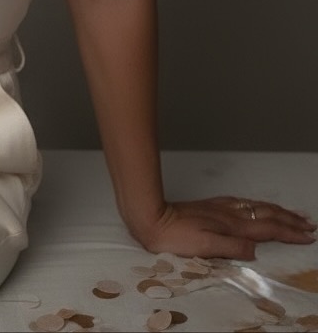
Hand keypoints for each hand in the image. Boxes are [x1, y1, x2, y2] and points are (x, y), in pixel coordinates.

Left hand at [137, 196, 315, 259]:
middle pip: (266, 215)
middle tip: (309, 224)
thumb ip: (231, 248)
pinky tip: (257, 206)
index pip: (267, 229)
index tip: (307, 235)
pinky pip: (243, 204)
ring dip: (277, 211)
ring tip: (292, 214)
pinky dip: (258, 205)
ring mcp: (221, 208)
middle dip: (289, 220)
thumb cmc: (175, 237)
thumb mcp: (204, 248)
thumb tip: (255, 250)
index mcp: (231, 226)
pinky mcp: (211, 206)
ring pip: (256, 207)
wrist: (151, 217)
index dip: (289, 232)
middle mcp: (229, 215)